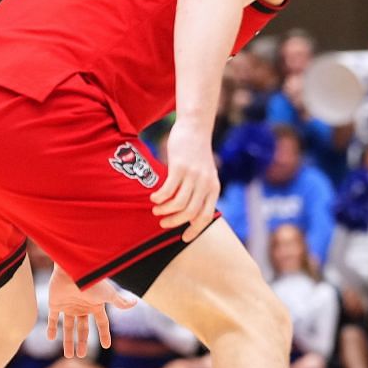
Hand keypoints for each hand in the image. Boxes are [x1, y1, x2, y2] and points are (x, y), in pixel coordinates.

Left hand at [46, 267, 134, 357]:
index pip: (102, 323)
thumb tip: (135, 302)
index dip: (104, 334)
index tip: (107, 346)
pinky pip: (53, 318)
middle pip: (83, 328)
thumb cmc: (91, 281)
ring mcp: (69, 306)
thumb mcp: (108, 293)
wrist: (71, 270)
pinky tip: (50, 338)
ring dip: (68, 341)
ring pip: (69, 327)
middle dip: (82, 342)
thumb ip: (120, 301)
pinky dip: (51, 328)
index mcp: (95, 306)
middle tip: (81, 355)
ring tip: (69, 355)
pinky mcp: (55, 303)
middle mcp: (82, 307)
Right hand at [151, 126, 219, 241]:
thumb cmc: (196, 154)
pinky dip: (159, 198)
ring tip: (156, 209)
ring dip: (164, 210)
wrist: (195, 128)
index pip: (205, 217)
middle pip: (190, 213)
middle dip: (174, 222)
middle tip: (162, 222)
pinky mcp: (180, 167)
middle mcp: (206, 184)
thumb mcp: (205, 175)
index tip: (183, 238)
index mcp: (213, 189)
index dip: (194, 230)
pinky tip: (154, 197)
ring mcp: (193, 176)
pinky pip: (168, 190)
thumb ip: (200, 193)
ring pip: (178, 204)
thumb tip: (189, 216)